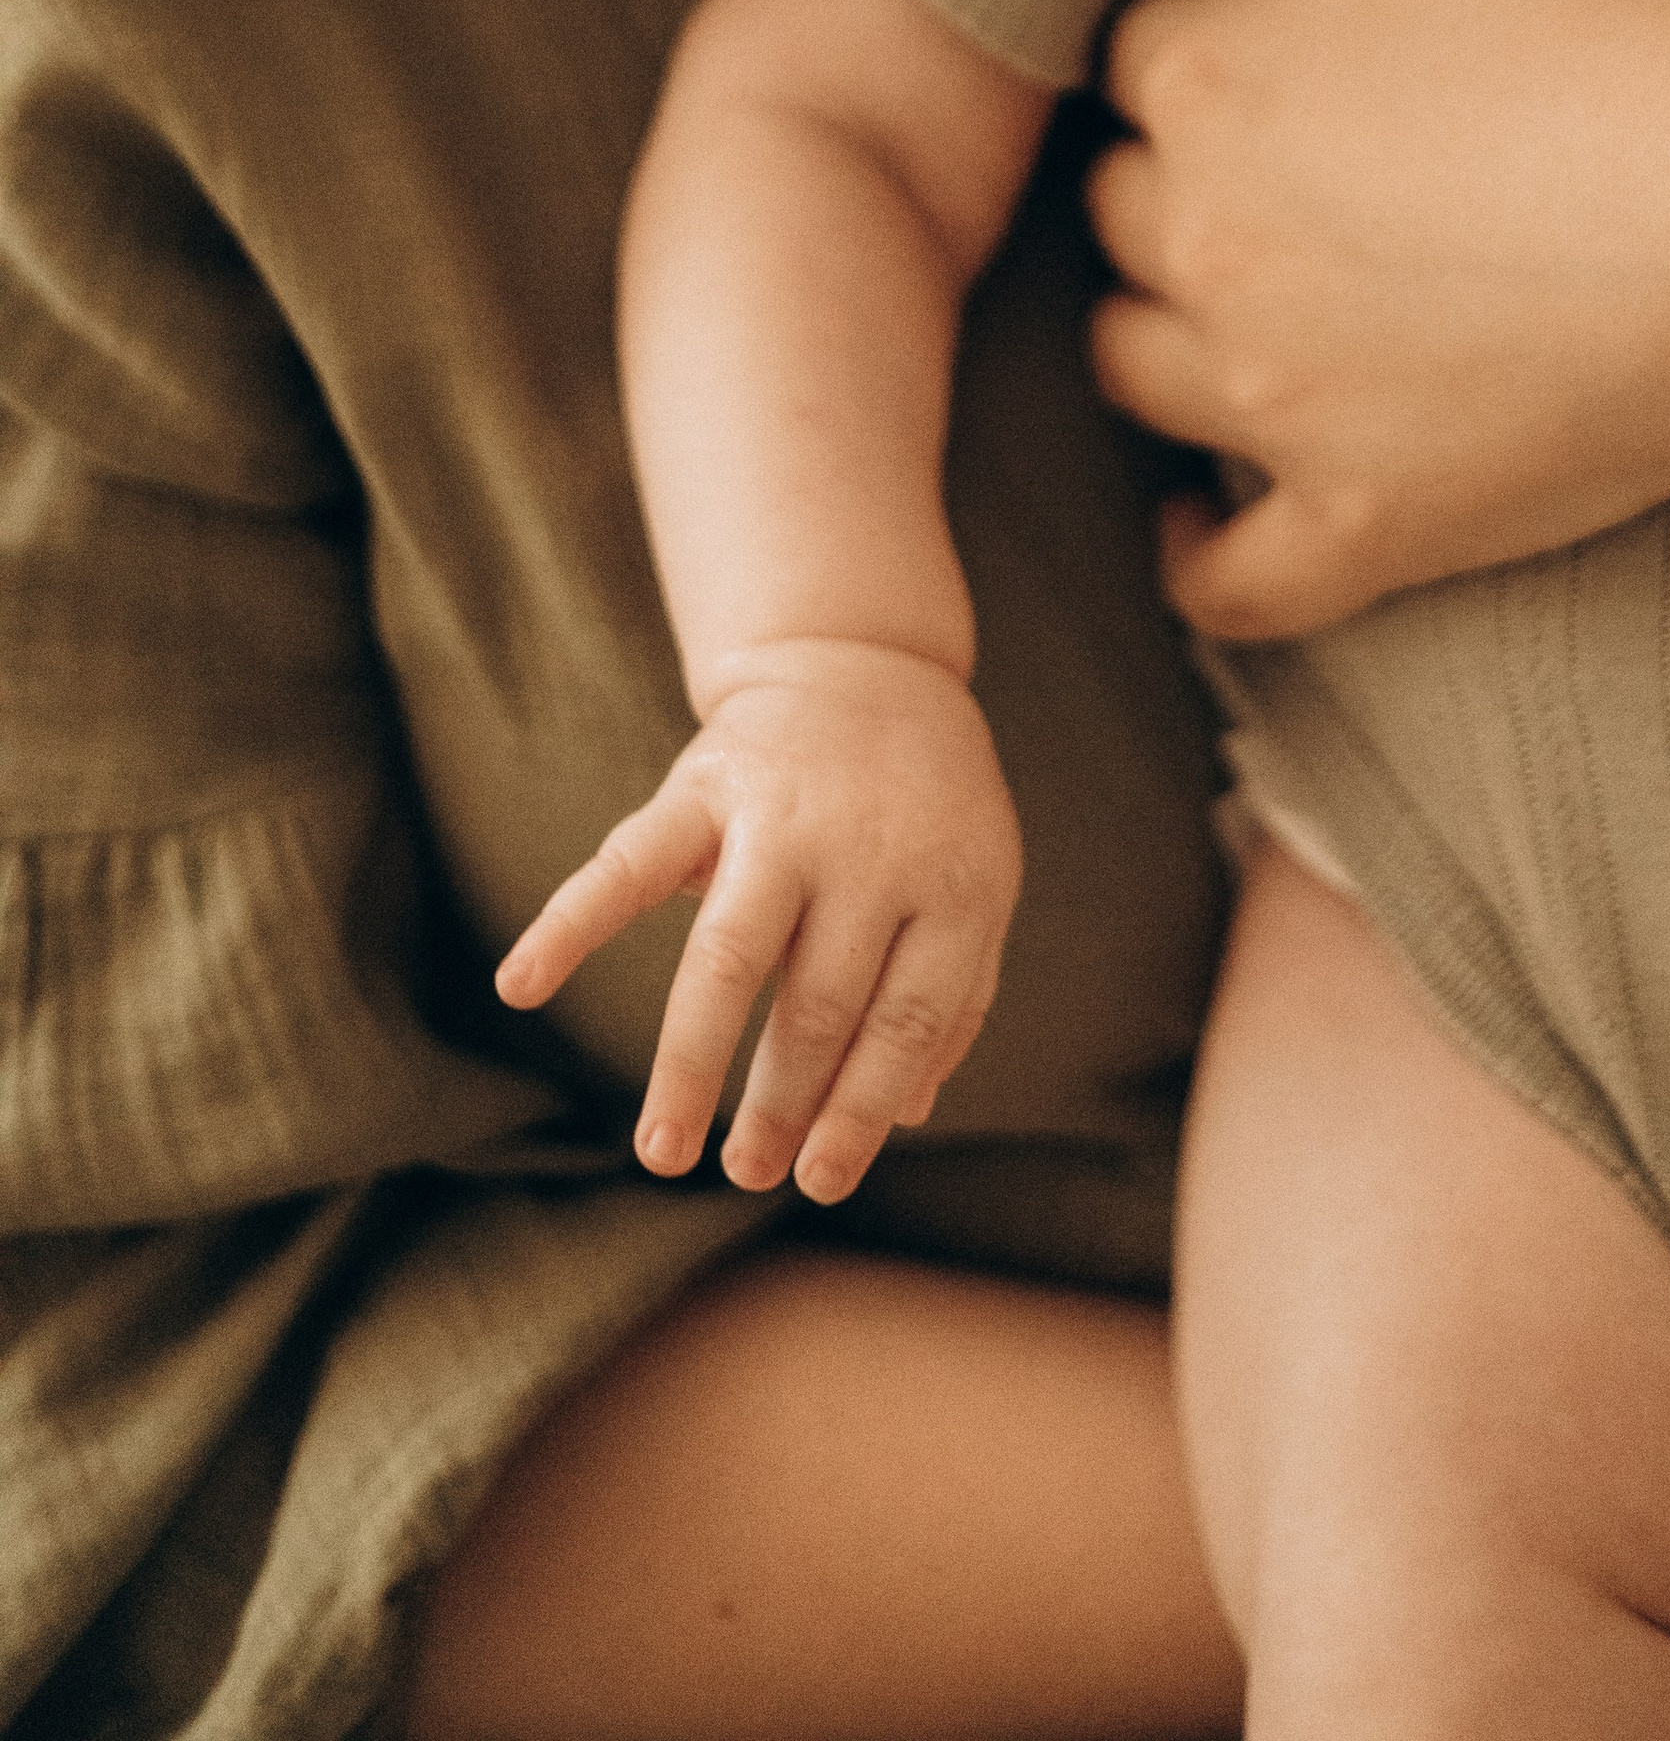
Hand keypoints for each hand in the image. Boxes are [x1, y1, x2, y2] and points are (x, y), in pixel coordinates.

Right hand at [496, 640, 1021, 1204]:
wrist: (865, 664)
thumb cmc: (924, 805)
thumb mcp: (970, 886)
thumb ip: (951, 995)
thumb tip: (906, 1112)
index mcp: (950, 883)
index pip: (906, 1022)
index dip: (860, 1111)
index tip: (819, 1183)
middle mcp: (867, 850)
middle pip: (821, 1002)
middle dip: (778, 1103)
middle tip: (743, 1177)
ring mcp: (782, 813)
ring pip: (731, 956)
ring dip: (692, 1063)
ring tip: (661, 1152)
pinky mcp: (705, 784)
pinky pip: (632, 861)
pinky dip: (570, 922)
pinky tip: (522, 983)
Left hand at [1087, 0, 1669, 640]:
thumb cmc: (1621, 6)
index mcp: (1204, 77)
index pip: (1140, 44)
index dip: (1218, 23)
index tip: (1299, 26)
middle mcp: (1202, 245)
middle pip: (1122, 202)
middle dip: (1185, 169)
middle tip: (1301, 153)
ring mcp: (1275, 403)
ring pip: (1138, 364)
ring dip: (1173, 324)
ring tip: (1250, 301)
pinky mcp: (1367, 524)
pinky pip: (1230, 581)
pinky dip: (1198, 556)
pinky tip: (1193, 524)